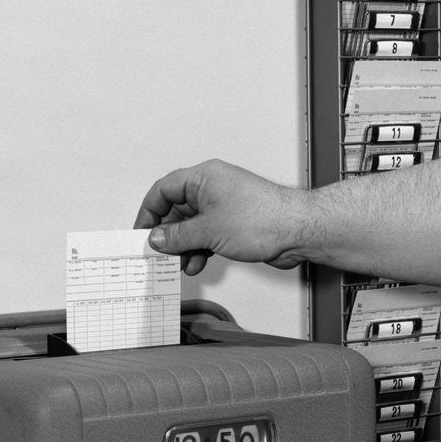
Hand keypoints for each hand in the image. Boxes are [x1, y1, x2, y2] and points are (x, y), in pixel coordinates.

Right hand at [134, 159, 307, 275]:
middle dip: (167, 234)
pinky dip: (199, 249)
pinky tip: (197, 264)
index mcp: (203, 178)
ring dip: (183, 246)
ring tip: (180, 263)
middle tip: (159, 253)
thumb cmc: (263, 218)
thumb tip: (156, 238)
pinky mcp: (234, 223)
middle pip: (176, 210)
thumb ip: (177, 235)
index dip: (149, 211)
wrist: (298, 231)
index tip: (142, 232)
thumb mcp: (208, 230)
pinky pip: (206, 235)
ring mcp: (224, 206)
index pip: (163, 190)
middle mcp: (212, 188)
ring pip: (191, 226)